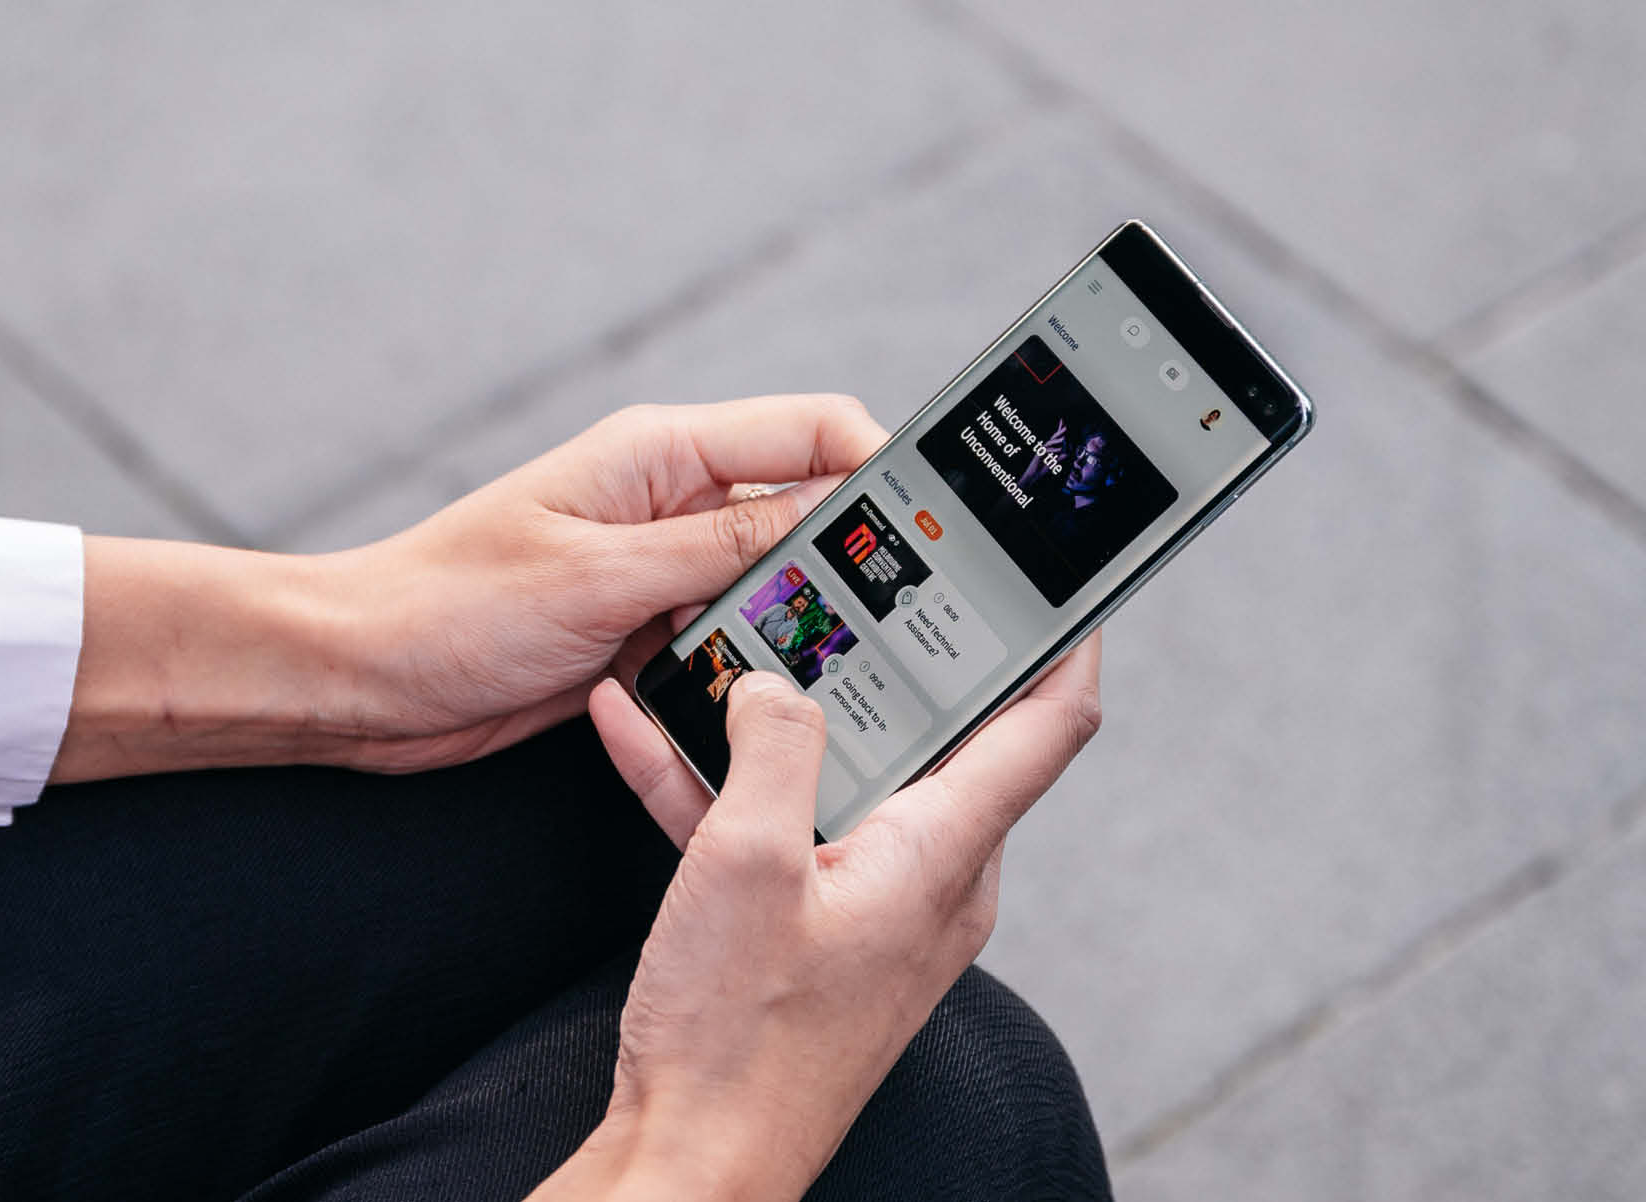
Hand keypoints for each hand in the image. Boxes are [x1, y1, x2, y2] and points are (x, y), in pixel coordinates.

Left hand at [50, 395, 879, 781]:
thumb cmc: (450, 607)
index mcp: (660, 453)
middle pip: (806, 506)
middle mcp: (668, 502)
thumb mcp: (601, 576)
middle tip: (908, 617)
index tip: (939, 525)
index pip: (811, 427)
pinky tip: (767, 699)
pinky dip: (750, 661)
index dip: (885, 465)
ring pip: (774, 580)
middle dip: (857, 555)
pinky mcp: (638, 628)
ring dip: (802, 617)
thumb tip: (833, 517)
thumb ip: (722, 547)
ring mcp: (655, 567)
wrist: (361, 679)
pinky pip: (726, 635)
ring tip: (843, 666)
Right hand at [530, 643, 1102, 1200]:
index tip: (1064, 582)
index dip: (1068, 641)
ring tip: (718, 653)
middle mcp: (934, 882)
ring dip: (784, 723)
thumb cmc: (734, 1036)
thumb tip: (779, 687)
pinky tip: (658, 737)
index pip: (1051, 725)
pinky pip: (793, 833)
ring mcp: (880, 911)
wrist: (694, 1159)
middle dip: (885, 659)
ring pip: (848, 780)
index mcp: (943, 854)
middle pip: (940, 739)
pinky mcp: (824, 936)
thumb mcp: (743, 861)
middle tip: (845, 586)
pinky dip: (734, 787)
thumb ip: (772, 748)